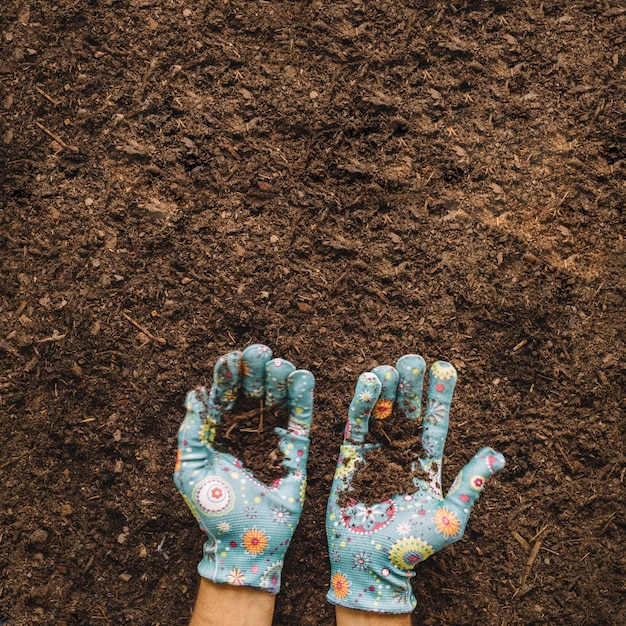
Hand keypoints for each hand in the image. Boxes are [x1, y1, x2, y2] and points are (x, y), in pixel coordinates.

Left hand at [174, 344, 314, 593]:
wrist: (249, 546)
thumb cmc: (216, 512)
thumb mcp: (193, 472)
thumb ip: (192, 435)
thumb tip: (194, 393)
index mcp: (220, 430)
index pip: (224, 393)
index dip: (228, 373)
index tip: (233, 357)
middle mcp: (247, 427)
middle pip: (252, 387)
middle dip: (256, 367)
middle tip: (261, 353)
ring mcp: (272, 436)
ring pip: (277, 397)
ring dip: (280, 377)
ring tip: (281, 365)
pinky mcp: (295, 448)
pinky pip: (300, 418)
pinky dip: (303, 398)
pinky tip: (303, 377)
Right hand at [326, 355, 504, 612]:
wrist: (370, 566)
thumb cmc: (413, 548)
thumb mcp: (450, 518)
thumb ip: (470, 484)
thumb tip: (499, 455)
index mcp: (427, 462)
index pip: (436, 421)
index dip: (440, 394)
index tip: (445, 367)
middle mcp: (402, 451)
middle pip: (407, 409)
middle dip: (411, 383)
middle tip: (413, 360)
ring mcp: (375, 452)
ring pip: (381, 410)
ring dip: (386, 388)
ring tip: (390, 368)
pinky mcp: (351, 457)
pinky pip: (355, 424)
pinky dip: (360, 403)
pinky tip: (367, 383)